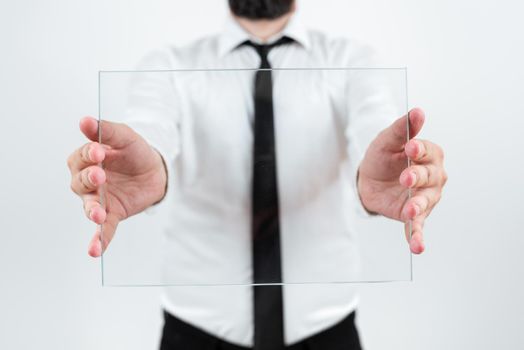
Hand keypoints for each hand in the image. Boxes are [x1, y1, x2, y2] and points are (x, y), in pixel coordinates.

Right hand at [67, 117, 166, 256]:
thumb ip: (106, 130)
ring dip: (92, 209)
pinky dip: (99, 240)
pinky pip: (104, 229)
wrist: (156, 169)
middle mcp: (87, 181)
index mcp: (87, 159)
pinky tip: (94, 251)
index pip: (80, 158)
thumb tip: (85, 120)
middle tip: (100, 175)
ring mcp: (100, 199)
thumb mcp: (126, 137)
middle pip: (80, 182)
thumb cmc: (135, 151)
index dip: (88, 155)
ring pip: (89, 205)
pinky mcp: (113, 213)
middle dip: (89, 179)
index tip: (99, 152)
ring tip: (97, 214)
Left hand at [357, 108, 446, 253]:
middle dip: (418, 177)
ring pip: (425, 201)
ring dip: (419, 206)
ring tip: (411, 209)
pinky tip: (418, 247)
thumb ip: (401, 129)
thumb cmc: (383, 157)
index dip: (420, 150)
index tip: (410, 148)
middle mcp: (433, 177)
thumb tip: (418, 111)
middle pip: (430, 176)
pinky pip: (417, 227)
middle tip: (405, 178)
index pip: (429, 152)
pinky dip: (417, 237)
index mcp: (430, 155)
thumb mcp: (386, 141)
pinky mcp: (412, 215)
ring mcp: (425, 198)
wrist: (368, 178)